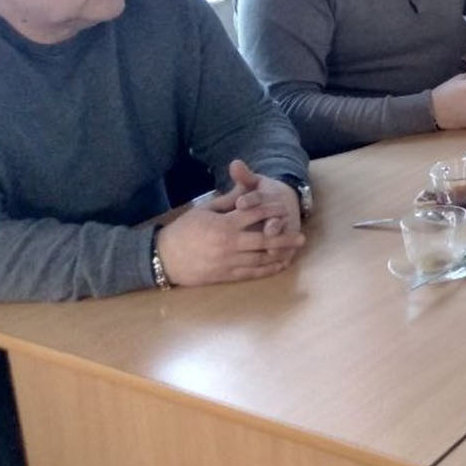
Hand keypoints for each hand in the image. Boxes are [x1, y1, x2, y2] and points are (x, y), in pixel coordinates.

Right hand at [155, 163, 306, 286]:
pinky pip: (251, 273)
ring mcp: (228, 261)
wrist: (164, 257)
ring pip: (260, 258)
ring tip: (294, 251)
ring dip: (280, 255)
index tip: (285, 207)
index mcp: (224, 224)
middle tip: (301, 237)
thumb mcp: (204, 209)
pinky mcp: (225, 276)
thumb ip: (228, 201)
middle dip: (284, 238)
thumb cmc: (185, 230)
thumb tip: (246, 189)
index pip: (254, 214)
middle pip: (263, 239)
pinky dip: (267, 270)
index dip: (272, 210)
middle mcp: (229, 243)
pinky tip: (279, 266)